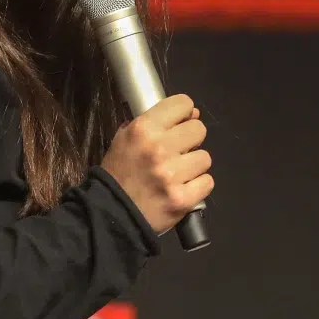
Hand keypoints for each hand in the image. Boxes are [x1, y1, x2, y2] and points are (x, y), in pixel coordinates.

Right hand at [100, 94, 213, 235]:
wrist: (111, 214)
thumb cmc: (118, 174)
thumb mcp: (124, 139)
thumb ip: (154, 123)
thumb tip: (192, 113)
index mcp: (143, 129)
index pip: (183, 103)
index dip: (183, 114)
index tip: (178, 125)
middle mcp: (159, 148)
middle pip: (198, 129)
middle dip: (190, 141)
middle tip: (177, 153)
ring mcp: (172, 175)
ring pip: (205, 158)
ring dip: (193, 166)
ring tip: (177, 175)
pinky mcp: (183, 198)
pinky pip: (207, 182)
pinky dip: (197, 187)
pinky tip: (182, 189)